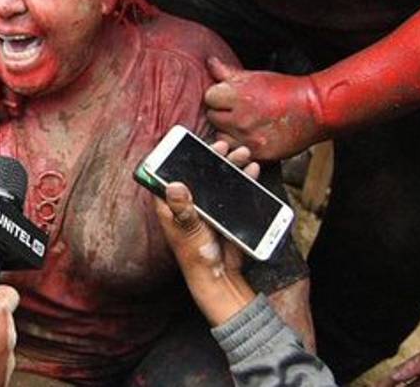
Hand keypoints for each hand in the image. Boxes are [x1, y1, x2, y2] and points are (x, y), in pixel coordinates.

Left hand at [153, 140, 259, 326]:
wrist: (218, 276)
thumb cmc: (195, 255)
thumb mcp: (188, 231)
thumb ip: (183, 210)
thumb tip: (174, 186)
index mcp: (170, 204)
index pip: (168, 173)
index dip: (177, 156)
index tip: (190, 143)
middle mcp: (187, 201)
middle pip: (197, 171)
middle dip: (212, 157)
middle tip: (225, 146)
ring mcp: (206, 205)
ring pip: (217, 178)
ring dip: (230, 165)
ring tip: (243, 154)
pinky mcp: (224, 211)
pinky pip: (233, 190)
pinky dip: (242, 179)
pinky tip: (252, 169)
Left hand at [204, 57, 325, 159]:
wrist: (315, 109)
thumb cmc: (285, 90)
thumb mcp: (256, 76)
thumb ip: (228, 72)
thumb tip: (210, 62)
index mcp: (239, 95)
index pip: (209, 97)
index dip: (218, 96)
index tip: (227, 98)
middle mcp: (241, 118)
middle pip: (212, 117)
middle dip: (221, 113)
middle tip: (236, 111)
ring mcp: (249, 138)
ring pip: (220, 137)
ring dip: (227, 132)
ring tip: (242, 125)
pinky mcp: (258, 153)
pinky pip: (235, 152)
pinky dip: (239, 146)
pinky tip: (249, 137)